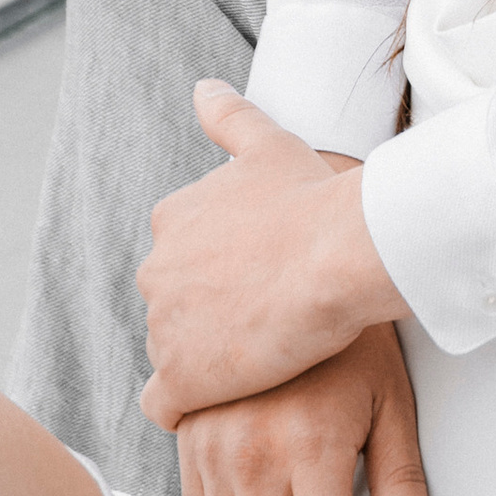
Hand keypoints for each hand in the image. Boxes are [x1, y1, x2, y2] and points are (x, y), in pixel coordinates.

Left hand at [137, 84, 401, 423]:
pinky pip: (164, 407)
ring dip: (208, 359)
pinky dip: (189, 406)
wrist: (339, 253)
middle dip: (210, 316)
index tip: (261, 278)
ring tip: (263, 360)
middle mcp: (155, 270)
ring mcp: (163, 327)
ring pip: (175, 354)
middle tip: (269, 318)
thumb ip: (231, 118)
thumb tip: (203, 88)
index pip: (181, 257)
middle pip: (175, 306)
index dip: (222, 272)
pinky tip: (226, 399)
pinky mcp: (180, 378)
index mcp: (172, 219)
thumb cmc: (315, 198)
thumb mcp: (272, 145)